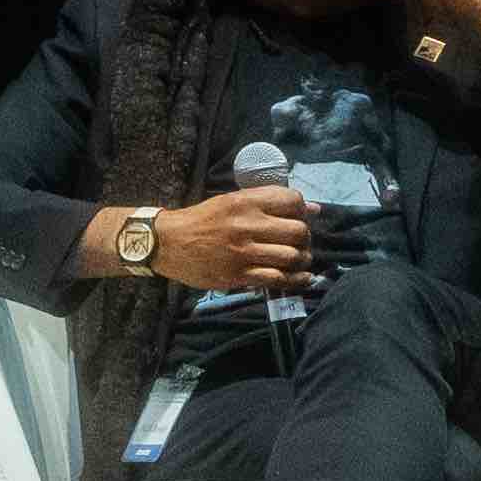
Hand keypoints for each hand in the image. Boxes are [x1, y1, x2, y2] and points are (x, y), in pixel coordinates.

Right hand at [150, 185, 313, 294]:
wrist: (167, 243)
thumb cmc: (202, 220)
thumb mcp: (231, 201)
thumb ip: (268, 203)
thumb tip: (313, 208)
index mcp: (244, 202)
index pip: (291, 200)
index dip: (302, 209)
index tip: (299, 217)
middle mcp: (246, 225)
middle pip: (297, 231)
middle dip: (305, 237)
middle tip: (300, 241)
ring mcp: (243, 252)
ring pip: (291, 256)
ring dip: (302, 259)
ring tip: (299, 259)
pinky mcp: (238, 275)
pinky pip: (277, 279)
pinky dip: (296, 279)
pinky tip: (303, 277)